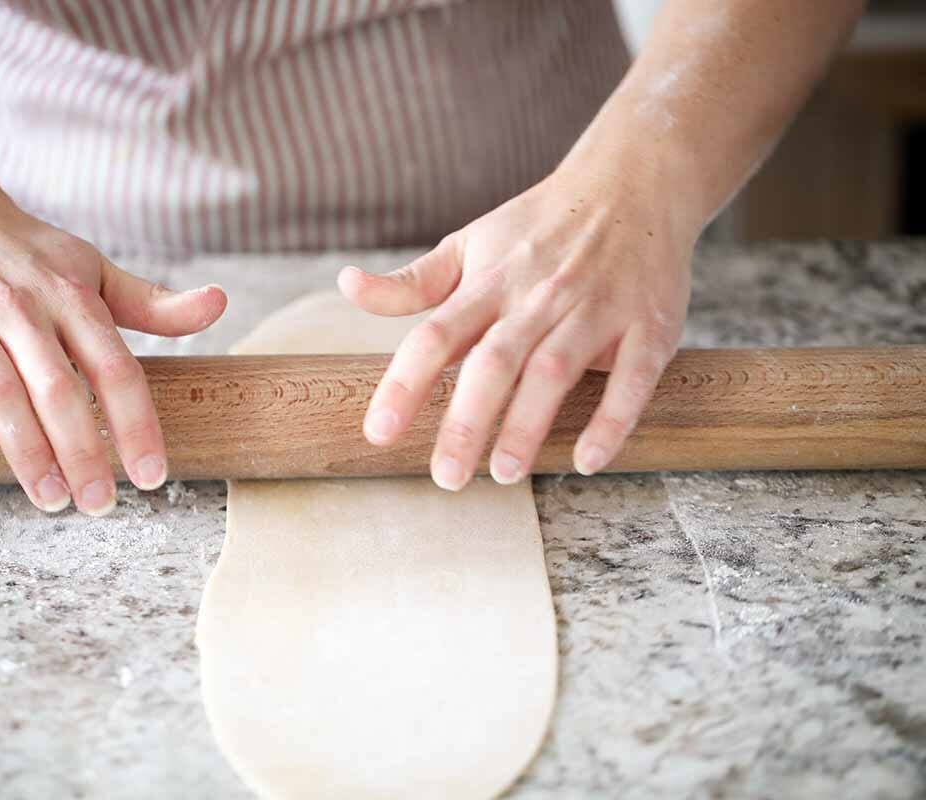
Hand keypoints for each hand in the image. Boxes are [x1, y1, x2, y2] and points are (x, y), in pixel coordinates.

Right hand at [0, 169, 225, 514]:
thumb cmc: (26, 254)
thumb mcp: (94, 269)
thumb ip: (154, 303)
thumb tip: (219, 305)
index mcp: (70, 296)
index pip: (115, 367)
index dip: (137, 424)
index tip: (152, 476)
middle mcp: (19, 307)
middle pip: (58, 388)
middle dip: (83, 451)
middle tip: (100, 505)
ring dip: (23, 451)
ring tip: (50, 501)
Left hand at [338, 163, 694, 489]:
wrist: (635, 181)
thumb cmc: (539, 227)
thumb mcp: (470, 242)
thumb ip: (412, 282)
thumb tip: (347, 286)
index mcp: (490, 281)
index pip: (436, 334)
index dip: (405, 384)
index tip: (379, 433)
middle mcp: (539, 295)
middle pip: (494, 361)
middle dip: (467, 421)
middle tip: (445, 477)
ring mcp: (596, 309)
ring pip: (555, 370)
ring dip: (528, 425)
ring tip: (503, 474)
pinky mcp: (649, 326)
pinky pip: (632, 379)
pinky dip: (612, 420)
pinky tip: (587, 461)